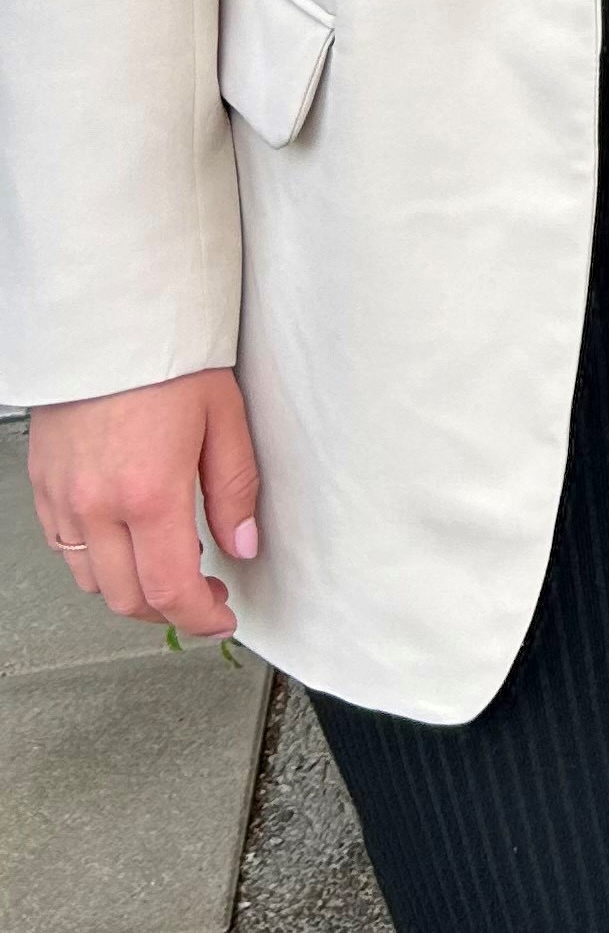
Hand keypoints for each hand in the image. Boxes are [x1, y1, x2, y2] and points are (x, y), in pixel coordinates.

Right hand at [28, 372, 261, 639]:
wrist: (108, 315)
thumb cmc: (167, 355)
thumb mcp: (224, 416)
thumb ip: (234, 489)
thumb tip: (242, 544)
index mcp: (148, 491)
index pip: (169, 589)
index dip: (198, 617)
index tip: (218, 614)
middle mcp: (97, 503)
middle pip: (126, 597)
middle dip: (167, 609)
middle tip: (201, 593)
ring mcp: (62, 496)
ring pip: (90, 580)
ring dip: (130, 586)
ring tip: (166, 560)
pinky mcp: (42, 483)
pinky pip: (64, 546)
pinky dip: (96, 558)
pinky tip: (125, 534)